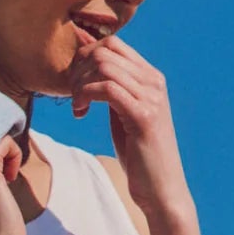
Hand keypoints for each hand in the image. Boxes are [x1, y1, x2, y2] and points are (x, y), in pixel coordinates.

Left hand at [70, 25, 194, 221]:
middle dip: (79, 70)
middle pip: (106, 51)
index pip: (113, 45)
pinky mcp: (144, 116)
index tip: (74, 85)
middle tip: (72, 97)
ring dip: (80, 85)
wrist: (161, 189)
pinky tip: (80, 113)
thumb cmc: (140, 156)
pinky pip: (108, 89)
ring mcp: (151, 97)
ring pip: (104, 67)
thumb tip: (90, 75)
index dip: (85, 58)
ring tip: (77, 107)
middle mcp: (154, 82)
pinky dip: (86, 96)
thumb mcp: (125, 116)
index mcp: (151, 78)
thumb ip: (115, 93)